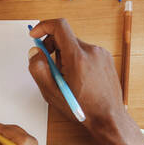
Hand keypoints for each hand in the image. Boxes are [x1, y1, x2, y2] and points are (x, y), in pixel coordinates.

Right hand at [0, 122, 38, 144]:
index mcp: (24, 140)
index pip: (7, 130)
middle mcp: (30, 139)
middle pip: (12, 128)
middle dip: (1, 129)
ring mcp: (33, 142)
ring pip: (17, 131)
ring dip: (6, 132)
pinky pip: (21, 136)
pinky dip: (13, 136)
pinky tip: (5, 139)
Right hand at [28, 19, 127, 135]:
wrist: (108, 117)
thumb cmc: (83, 108)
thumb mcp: (52, 92)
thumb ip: (38, 69)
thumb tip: (35, 53)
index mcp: (78, 57)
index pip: (59, 27)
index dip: (43, 27)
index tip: (35, 36)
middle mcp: (92, 51)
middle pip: (65, 37)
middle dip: (52, 48)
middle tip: (50, 68)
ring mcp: (101, 54)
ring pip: (74, 46)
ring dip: (65, 57)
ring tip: (67, 79)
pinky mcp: (106, 58)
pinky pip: (85, 52)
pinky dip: (77, 60)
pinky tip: (78, 79)